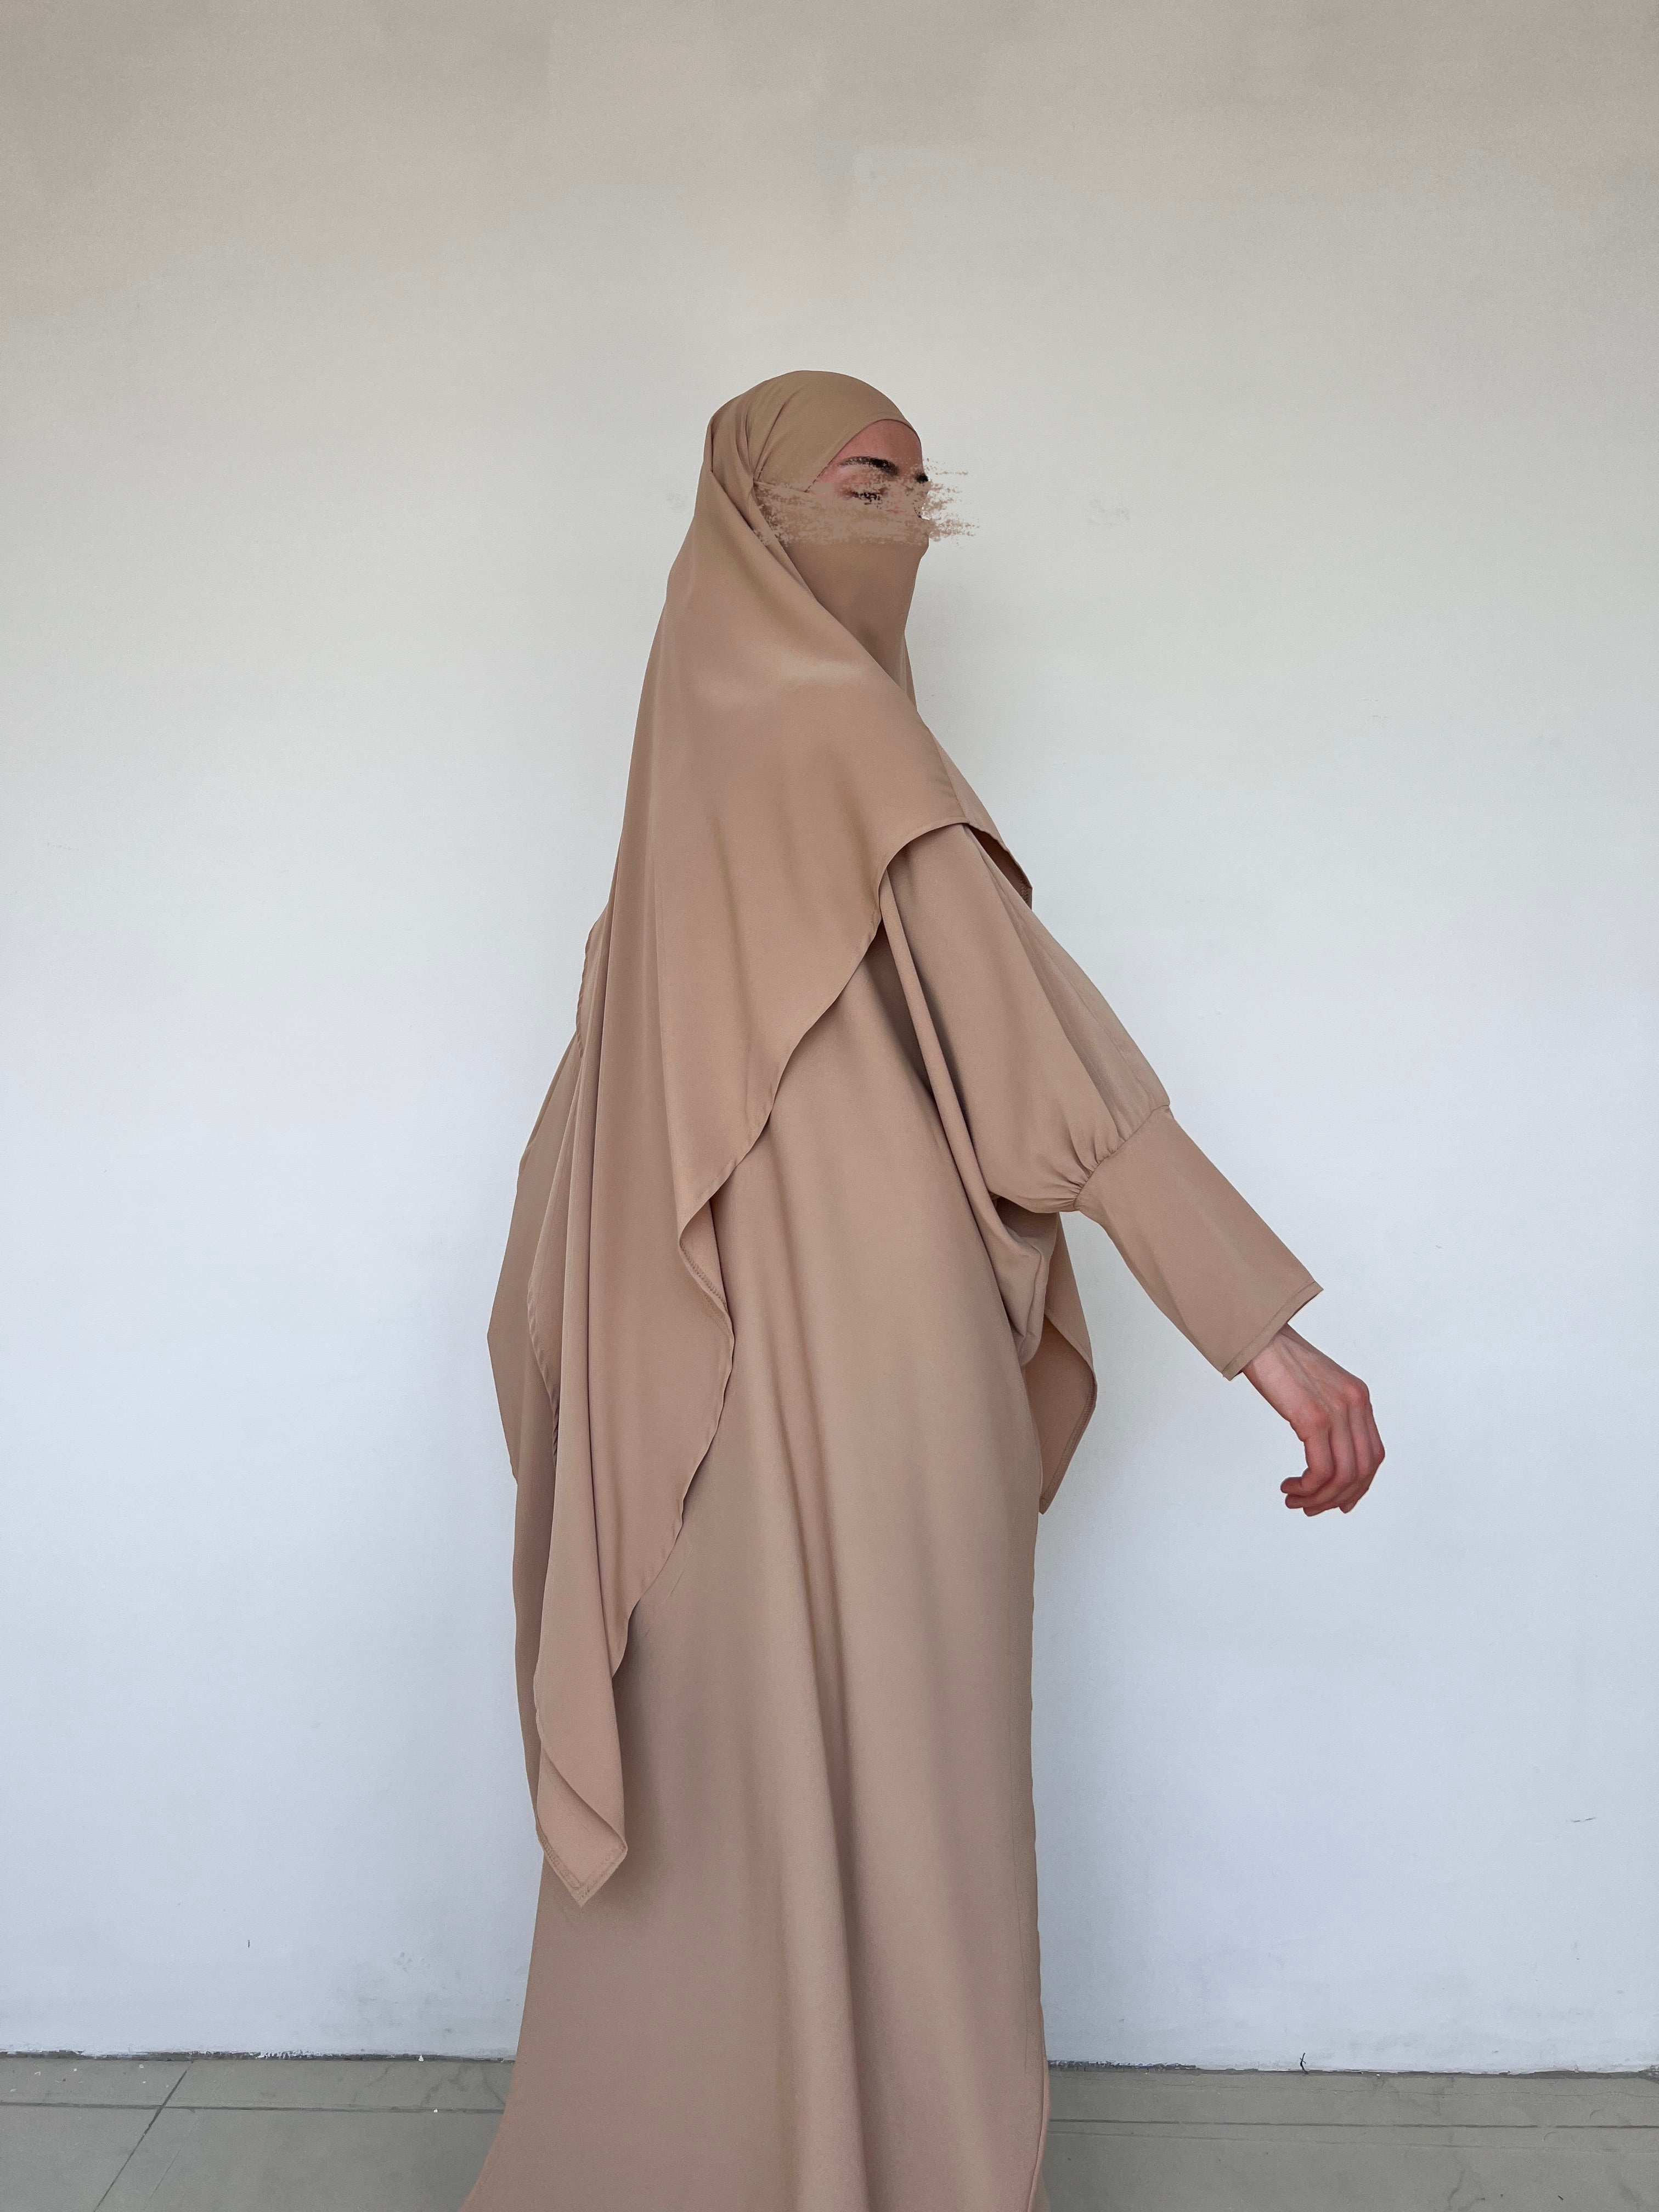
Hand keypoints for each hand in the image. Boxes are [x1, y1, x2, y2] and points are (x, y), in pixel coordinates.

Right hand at [1242, 1324, 1382, 1515]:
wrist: (1260, 1337)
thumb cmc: (1280, 1361)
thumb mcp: (1319, 1388)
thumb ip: (1331, 1415)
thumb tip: (1326, 1453)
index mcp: (1359, 1398)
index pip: (1373, 1455)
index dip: (1360, 1487)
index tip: (1338, 1502)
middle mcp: (1355, 1405)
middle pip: (1363, 1471)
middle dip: (1338, 1498)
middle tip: (1310, 1507)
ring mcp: (1336, 1411)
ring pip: (1343, 1476)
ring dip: (1319, 1497)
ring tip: (1295, 1500)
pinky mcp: (1313, 1418)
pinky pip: (1321, 1469)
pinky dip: (1307, 1487)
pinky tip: (1290, 1486)